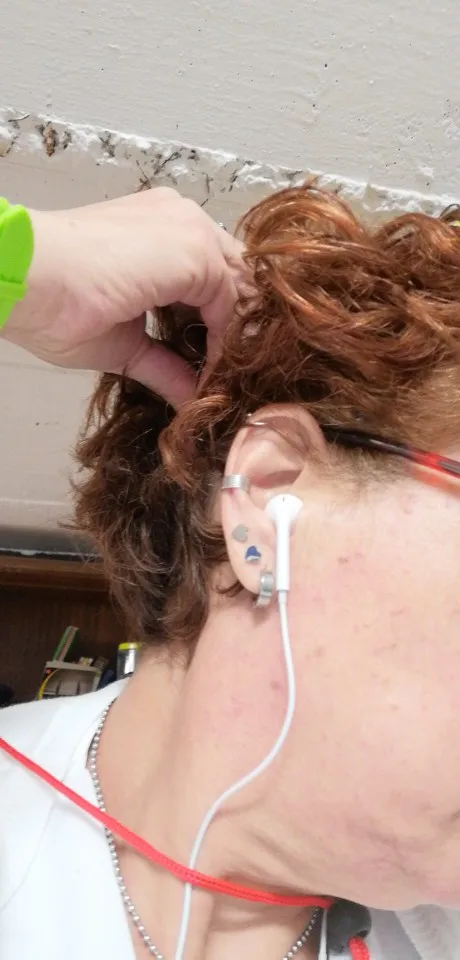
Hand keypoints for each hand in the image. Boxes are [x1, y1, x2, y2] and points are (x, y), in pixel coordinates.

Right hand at [1, 188, 243, 406]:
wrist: (29, 284)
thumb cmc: (55, 305)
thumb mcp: (126, 344)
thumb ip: (166, 365)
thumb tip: (191, 397)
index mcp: (159, 230)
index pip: (215, 274)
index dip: (220, 322)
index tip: (211, 364)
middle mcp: (180, 219)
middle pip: (235, 276)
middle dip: (236, 328)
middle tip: (228, 373)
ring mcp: (190, 229)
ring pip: (241, 286)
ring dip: (235, 335)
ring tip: (222, 375)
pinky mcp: (195, 250)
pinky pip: (233, 300)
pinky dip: (228, 340)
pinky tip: (211, 369)